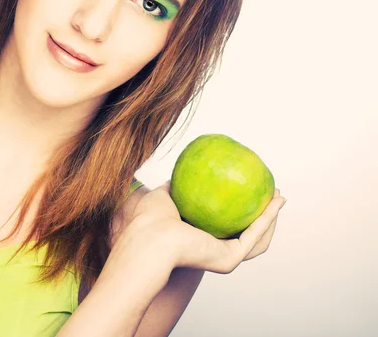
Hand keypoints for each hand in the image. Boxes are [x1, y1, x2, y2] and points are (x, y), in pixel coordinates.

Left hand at [119, 180, 285, 280]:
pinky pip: (253, 237)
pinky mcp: (228, 260)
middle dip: (263, 215)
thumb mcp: (163, 195)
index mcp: (199, 238)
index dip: (241, 209)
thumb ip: (175, 185)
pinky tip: (275, 203)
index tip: (250, 189)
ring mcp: (222, 258)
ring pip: (257, 239)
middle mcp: (213, 250)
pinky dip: (266, 220)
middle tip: (274, 195)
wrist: (149, 237)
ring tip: (280, 198)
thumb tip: (182, 170)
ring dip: (271, 218)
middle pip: (248, 234)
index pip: (226, 224)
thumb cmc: (149, 219)